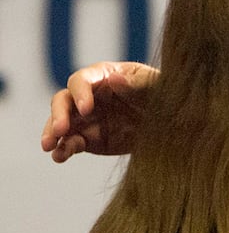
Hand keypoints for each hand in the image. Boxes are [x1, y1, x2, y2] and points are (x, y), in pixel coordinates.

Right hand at [41, 61, 158, 161]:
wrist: (174, 124)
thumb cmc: (166, 97)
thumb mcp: (157, 88)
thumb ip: (137, 85)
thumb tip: (113, 79)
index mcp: (105, 76)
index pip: (81, 80)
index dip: (80, 94)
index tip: (86, 109)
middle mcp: (90, 95)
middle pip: (63, 101)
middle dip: (58, 115)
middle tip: (59, 130)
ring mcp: (87, 118)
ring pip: (61, 123)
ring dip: (52, 134)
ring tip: (49, 147)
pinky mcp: (90, 138)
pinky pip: (71, 143)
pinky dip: (64, 150)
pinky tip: (59, 157)